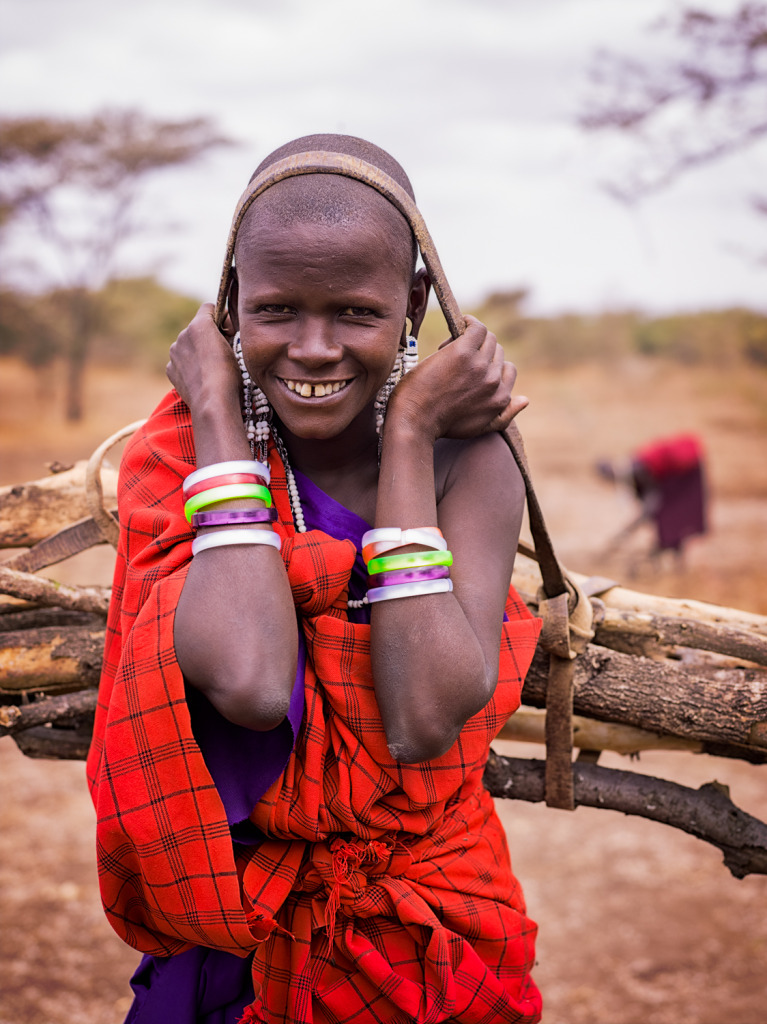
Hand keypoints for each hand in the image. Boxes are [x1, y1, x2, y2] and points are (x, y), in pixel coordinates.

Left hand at [166, 304, 240, 411]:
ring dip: (198, 351)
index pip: (209, 308)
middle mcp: (182, 334)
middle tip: (223, 353)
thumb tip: (223, 331)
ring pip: (188, 345)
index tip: (230, 332)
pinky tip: (201, 377)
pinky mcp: (170, 369)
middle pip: (197, 328)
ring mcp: (174, 353)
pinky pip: (181, 362)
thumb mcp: (235, 348)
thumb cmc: (230, 375)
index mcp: (199, 324)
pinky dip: (189, 366)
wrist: (213, 402)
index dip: (222, 318)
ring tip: (212, 369)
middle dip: (209, 336)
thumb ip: (226, 333)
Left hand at [387, 316, 527, 440]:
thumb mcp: (480, 428)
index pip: (508, 369)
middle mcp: (494, 381)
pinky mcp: (463, 352)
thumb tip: (525, 399)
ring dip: (470, 338)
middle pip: (497, 351)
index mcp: (501, 398)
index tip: (471, 367)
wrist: (415, 420)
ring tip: (449, 349)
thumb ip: (504, 416)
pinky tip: (461, 323)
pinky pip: (476, 327)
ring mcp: (480, 365)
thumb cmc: (442, 425)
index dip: (489, 365)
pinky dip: (469, 322)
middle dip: (479, 351)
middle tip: (455, 360)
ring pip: (487, 338)